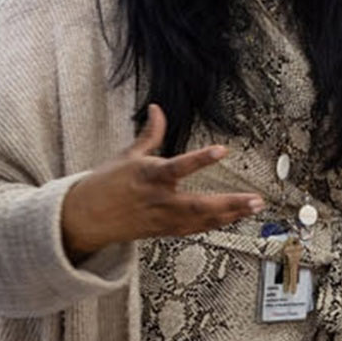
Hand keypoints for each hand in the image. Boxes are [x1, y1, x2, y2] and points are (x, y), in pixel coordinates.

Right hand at [59, 105, 265, 260]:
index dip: (201, 158)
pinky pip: (195, 229)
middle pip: (199, 204)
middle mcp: (158, 200)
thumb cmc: (105, 185)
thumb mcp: (126, 155)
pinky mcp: (164, 230)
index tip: (222, 150)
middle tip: (256, 199)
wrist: (85, 219)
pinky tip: (234, 217)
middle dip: (230, 203)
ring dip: (231, 215)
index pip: (178, 167)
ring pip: (202, 220)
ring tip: (254, 207)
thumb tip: (157, 109)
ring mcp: (163, 219)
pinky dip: (216, 223)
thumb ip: (149, 134)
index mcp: (148, 176)